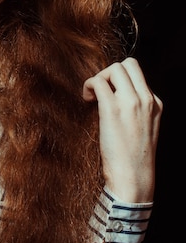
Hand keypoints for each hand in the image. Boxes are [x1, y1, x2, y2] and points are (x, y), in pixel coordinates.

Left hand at [82, 57, 162, 202]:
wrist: (133, 178)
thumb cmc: (132, 158)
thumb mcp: (143, 128)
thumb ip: (135, 110)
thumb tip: (112, 98)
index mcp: (155, 103)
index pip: (138, 75)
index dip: (120, 80)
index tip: (109, 95)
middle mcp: (146, 99)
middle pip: (128, 64)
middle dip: (110, 73)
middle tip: (100, 92)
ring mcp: (131, 103)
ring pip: (114, 68)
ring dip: (99, 77)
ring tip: (93, 96)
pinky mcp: (113, 109)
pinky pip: (99, 81)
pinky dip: (89, 85)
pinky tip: (87, 99)